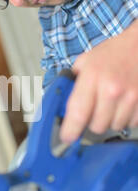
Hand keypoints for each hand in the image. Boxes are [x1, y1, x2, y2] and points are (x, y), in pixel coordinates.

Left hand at [60, 21, 137, 142]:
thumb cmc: (113, 52)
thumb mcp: (86, 61)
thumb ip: (73, 82)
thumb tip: (61, 104)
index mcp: (92, 77)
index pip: (77, 113)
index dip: (70, 130)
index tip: (67, 137)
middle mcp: (111, 90)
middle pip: (96, 126)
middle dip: (92, 121)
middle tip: (95, 109)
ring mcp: (130, 98)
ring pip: (114, 127)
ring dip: (110, 120)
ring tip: (112, 103)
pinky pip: (131, 124)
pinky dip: (126, 118)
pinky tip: (124, 104)